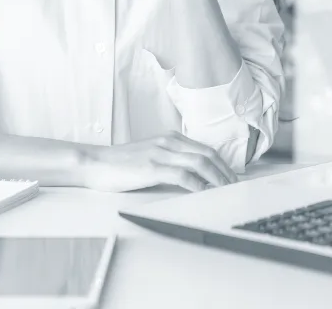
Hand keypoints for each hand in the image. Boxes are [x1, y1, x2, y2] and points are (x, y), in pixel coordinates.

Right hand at [81, 131, 238, 192]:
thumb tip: (191, 175)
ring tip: (225, 190)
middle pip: (207, 154)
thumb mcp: (150, 155)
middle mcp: (168, 142)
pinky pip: (183, 175)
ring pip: (200, 162)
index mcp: (169, 138)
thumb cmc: (121, 163)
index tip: (231, 176)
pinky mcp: (153, 167)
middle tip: (235, 185)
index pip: (204, 149)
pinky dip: (199, 184)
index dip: (222, 163)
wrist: (96, 163)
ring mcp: (161, 153)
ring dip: (217, 177)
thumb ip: (169, 159)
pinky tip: (204, 193)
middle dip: (225, 171)